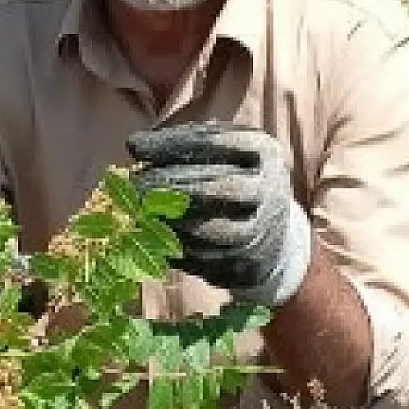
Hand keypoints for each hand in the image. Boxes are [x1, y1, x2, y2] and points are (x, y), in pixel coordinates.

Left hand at [126, 120, 312, 306]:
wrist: (275, 237)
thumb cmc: (233, 179)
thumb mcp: (223, 152)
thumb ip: (185, 144)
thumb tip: (135, 146)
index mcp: (264, 151)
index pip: (215, 142)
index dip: (171, 144)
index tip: (133, 147)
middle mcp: (269, 190)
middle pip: (215, 187)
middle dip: (166, 185)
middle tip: (132, 185)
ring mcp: (262, 231)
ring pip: (210, 230)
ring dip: (168, 222)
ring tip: (138, 212)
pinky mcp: (247, 265)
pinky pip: (204, 259)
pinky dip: (173, 247)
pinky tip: (150, 236)